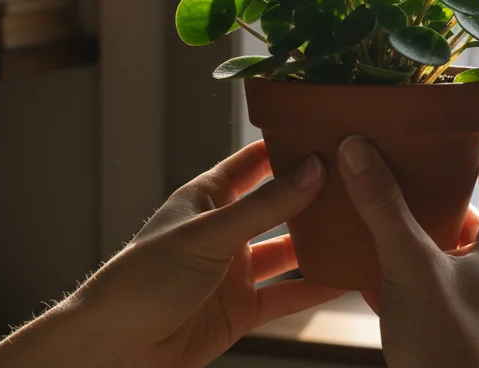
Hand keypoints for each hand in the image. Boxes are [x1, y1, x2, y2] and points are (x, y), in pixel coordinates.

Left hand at [0, 140, 341, 367]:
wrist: (115, 350)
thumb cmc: (141, 280)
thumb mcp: (208, 235)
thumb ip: (264, 207)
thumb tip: (312, 169)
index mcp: (206, 198)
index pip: (253, 161)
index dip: (287, 145)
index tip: (328, 132)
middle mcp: (224, 230)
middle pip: (278, 206)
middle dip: (315, 194)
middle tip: (360, 179)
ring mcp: (234, 271)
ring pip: (288, 250)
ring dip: (320, 242)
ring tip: (363, 226)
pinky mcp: (241, 309)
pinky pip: (286, 295)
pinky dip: (315, 287)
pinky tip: (345, 277)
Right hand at [339, 136, 478, 367]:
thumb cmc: (443, 345)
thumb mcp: (409, 265)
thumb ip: (384, 207)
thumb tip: (357, 148)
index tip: (465, 130)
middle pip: (476, 220)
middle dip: (442, 196)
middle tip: (408, 167)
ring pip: (455, 257)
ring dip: (424, 237)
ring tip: (385, 215)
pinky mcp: (463, 334)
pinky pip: (438, 291)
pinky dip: (412, 275)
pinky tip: (374, 273)